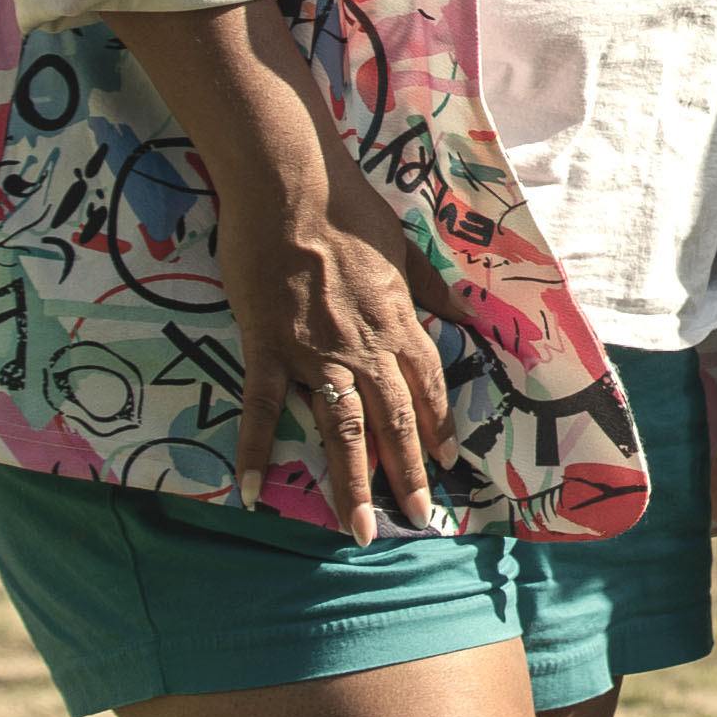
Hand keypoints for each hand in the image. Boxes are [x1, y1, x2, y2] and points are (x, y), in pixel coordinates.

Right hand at [220, 176, 464, 544]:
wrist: (292, 187)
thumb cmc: (348, 211)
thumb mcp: (405, 248)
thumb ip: (431, 289)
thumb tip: (465, 314)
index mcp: (398, 322)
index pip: (427, 388)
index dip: (438, 429)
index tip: (448, 465)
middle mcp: (364, 346)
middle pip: (394, 420)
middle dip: (408, 473)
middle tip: (417, 518)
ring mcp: (314, 352)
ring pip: (340, 429)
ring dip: (352, 484)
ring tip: (360, 529)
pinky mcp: (267, 347)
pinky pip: (263, 409)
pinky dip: (256, 452)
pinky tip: (252, 492)